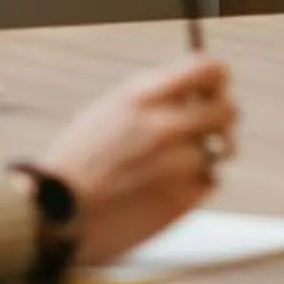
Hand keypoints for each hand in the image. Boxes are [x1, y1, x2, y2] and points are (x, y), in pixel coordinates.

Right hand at [37, 54, 237, 267]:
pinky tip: (163, 190)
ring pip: (217, 151)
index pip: (209, 69)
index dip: (217, 80)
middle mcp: (167, 125)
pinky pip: (209, 183)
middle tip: (208, 131)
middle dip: (220, 121)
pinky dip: (194, 186)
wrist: (55, 214)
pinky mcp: (182, 199)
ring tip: (163, 170)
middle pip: (228, 110)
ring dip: (200, 158)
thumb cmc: (76, 163)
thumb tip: (193, 93)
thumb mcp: (109, 111)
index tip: (212, 92)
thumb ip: (153, 99)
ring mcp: (179, 163)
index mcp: (144, 96)